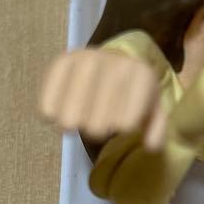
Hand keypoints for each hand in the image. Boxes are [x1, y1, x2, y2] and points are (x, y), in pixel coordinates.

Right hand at [38, 49, 167, 150]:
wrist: (114, 57)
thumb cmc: (133, 91)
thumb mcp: (153, 108)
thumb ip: (156, 129)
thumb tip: (150, 146)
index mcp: (140, 76)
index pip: (126, 123)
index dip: (123, 128)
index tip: (124, 119)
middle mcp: (113, 64)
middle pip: (96, 126)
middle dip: (97, 130)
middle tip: (98, 122)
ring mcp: (85, 61)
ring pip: (70, 120)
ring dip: (74, 124)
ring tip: (80, 116)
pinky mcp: (61, 62)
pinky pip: (47, 107)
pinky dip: (50, 115)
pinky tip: (59, 110)